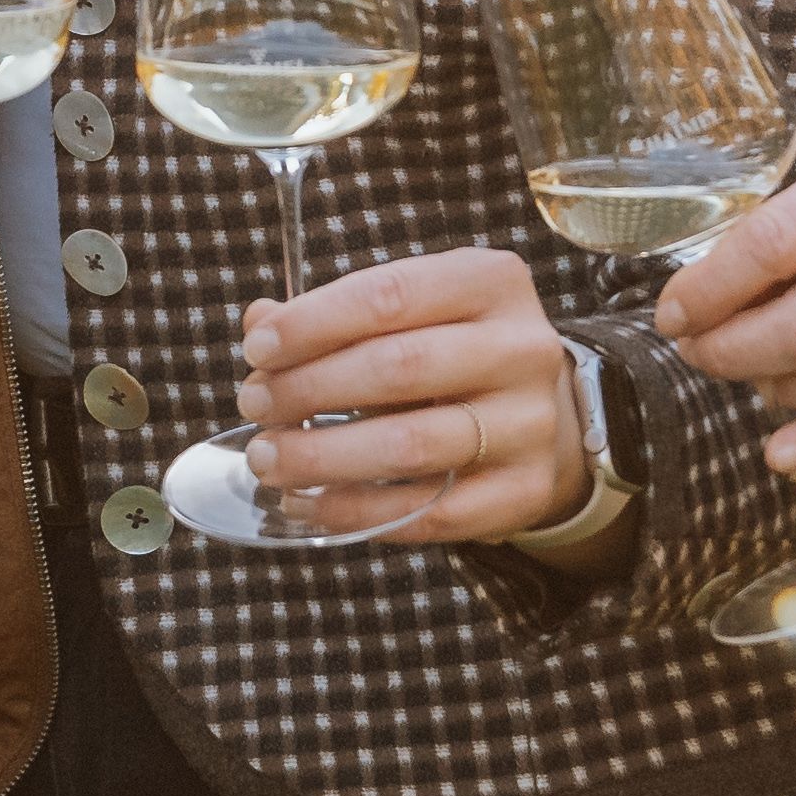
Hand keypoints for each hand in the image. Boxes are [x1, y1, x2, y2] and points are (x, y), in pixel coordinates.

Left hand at [229, 246, 590, 542]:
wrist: (541, 415)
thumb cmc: (452, 354)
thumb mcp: (409, 314)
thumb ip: (335, 316)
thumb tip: (261, 323)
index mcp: (490, 283)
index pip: (389, 295)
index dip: (313, 323)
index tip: (257, 348)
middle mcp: (521, 348)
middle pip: (398, 368)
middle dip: (308, 388)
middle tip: (254, 404)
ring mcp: (529, 424)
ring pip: (411, 445)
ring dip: (322, 456)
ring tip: (267, 458)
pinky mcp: (524, 491)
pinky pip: (428, 512)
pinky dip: (356, 512)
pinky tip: (308, 503)